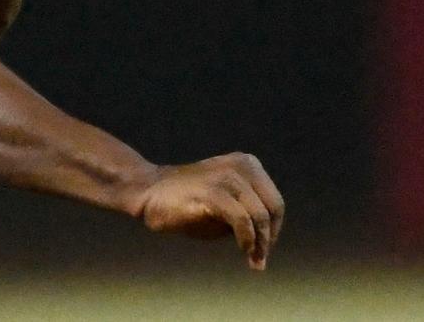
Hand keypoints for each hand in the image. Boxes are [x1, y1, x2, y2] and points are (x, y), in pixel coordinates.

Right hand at [136, 153, 284, 270]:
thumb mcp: (226, 204)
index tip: (264, 249)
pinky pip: (242, 220)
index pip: (274, 201)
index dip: (274, 229)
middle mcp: (240, 165)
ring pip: (259, 215)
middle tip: (260, 259)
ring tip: (252, 260)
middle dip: (270, 238)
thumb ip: (247, 213)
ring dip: (260, 243)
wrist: (149, 192)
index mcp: (246, 164)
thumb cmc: (187, 202)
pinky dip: (247, 239)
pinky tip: (243, 250)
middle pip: (273, 208)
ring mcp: (226, 177)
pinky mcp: (213, 191)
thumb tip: (267, 241)